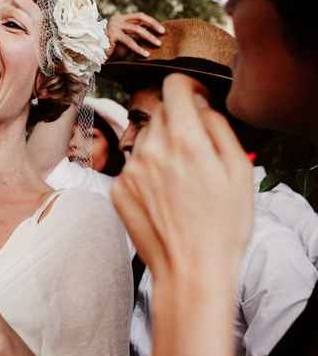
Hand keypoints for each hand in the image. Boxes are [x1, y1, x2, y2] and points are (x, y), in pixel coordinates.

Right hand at [106, 12, 164, 58]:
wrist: (92, 55)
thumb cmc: (109, 49)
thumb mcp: (124, 39)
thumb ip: (134, 35)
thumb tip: (152, 36)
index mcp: (120, 18)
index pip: (139, 16)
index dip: (151, 22)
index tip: (161, 29)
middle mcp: (116, 19)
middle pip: (139, 19)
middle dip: (153, 27)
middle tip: (162, 34)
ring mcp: (113, 26)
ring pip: (136, 29)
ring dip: (149, 37)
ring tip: (157, 44)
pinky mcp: (112, 35)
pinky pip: (129, 41)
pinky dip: (138, 48)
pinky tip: (145, 54)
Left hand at [111, 73, 253, 282]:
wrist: (189, 269)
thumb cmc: (222, 225)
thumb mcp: (239, 170)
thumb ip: (218, 127)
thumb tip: (200, 106)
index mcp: (184, 139)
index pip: (173, 86)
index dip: (188, 88)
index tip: (196, 100)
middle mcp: (150, 149)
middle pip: (159, 113)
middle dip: (177, 121)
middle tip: (195, 150)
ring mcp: (129, 170)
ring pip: (144, 139)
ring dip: (160, 147)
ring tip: (180, 180)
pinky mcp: (116, 189)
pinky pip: (132, 166)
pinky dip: (146, 172)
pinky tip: (163, 197)